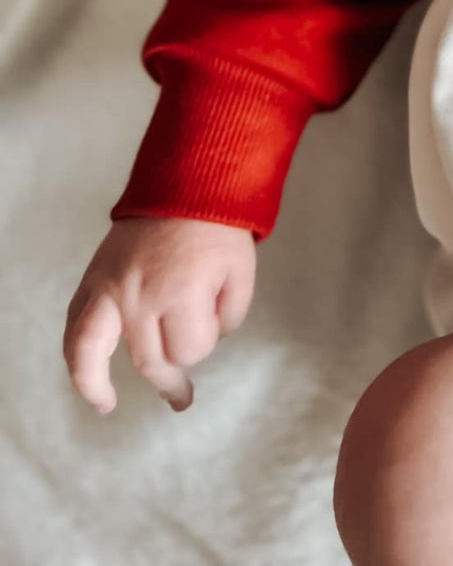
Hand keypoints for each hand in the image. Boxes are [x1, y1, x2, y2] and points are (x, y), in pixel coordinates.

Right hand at [63, 217, 256, 413]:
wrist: (188, 184)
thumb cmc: (220, 231)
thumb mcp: (242, 274)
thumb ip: (227, 318)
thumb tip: (197, 347)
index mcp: (182, 291)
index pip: (190, 349)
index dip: (206, 344)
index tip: (213, 325)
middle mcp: (139, 295)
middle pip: (150, 358)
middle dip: (170, 379)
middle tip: (182, 398)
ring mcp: (110, 288)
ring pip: (91, 352)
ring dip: (98, 384)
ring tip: (108, 404)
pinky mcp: (93, 278)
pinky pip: (74, 325)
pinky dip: (76, 354)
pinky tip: (86, 374)